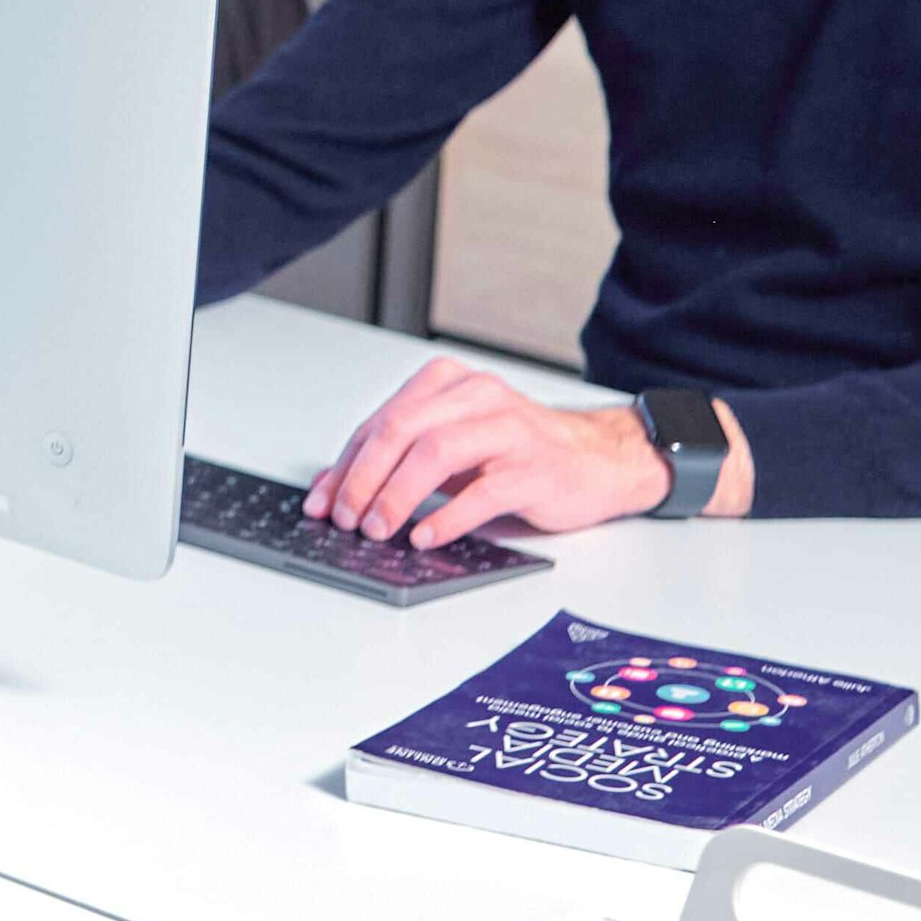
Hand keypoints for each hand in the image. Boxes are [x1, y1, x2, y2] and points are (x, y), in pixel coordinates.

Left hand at [308, 356, 744, 545]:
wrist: (599, 459)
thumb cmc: (517, 451)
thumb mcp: (453, 444)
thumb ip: (400, 458)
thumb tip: (334, 490)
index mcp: (449, 383)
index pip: (381, 422)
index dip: (345, 464)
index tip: (321, 501)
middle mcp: (477, 397)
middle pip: (400, 431)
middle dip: (362, 478)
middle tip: (344, 517)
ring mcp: (509, 430)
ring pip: (435, 453)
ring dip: (396, 495)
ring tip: (377, 528)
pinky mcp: (535, 468)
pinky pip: (481, 492)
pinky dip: (445, 517)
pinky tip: (423, 537)